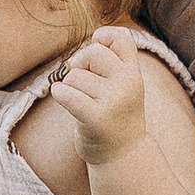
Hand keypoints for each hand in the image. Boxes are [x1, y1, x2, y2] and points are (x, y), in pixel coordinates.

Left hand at [48, 25, 150, 166]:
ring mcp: (114, 101)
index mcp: (134, 73)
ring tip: (83, 104)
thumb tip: (95, 36)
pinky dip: (60, 93)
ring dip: (70, 88)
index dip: (102, 38)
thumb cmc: (116, 116)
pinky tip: (61, 96)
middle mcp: (128, 84)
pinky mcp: (97, 118)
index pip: (120, 37)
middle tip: (84, 84)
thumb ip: (113, 61)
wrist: (123, 157)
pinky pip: (69, 95)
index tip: (96, 54)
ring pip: (74, 77)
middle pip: (92, 52)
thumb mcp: (123, 85)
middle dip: (80, 65)